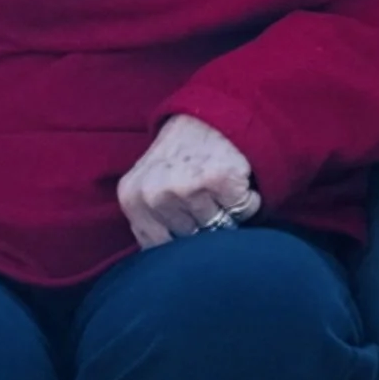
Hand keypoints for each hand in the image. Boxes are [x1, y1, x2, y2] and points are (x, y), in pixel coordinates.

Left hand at [117, 113, 259, 249]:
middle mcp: (155, 194)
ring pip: (217, 227)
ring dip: (227, 210)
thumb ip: (148, 221)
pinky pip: (243, 211)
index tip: (186, 219)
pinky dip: (247, 200)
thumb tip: (166, 264)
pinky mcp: (219, 180)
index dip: (180, 239)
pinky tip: (234, 179)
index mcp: (132, 198)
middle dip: (203, 223)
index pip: (158, 247)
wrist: (209, 115)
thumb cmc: (180, 156)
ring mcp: (186, 187)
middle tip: (203, 194)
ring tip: (217, 185)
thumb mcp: (147, 185)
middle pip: (190, 239)